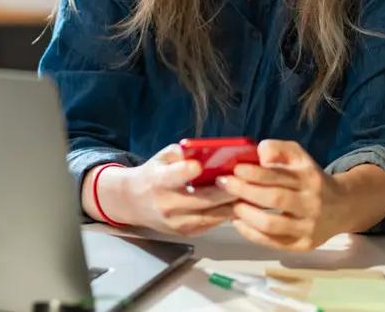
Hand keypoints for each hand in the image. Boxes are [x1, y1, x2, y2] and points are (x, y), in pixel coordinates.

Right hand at [87, 143, 236, 237]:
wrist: (133, 203)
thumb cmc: (152, 175)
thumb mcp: (160, 158)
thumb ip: (180, 153)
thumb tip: (205, 150)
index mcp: (158, 182)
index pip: (173, 177)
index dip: (187, 171)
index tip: (200, 165)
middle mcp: (168, 205)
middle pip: (205, 199)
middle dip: (229, 189)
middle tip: (249, 179)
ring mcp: (178, 223)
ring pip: (215, 215)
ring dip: (234, 203)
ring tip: (251, 191)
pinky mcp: (187, 233)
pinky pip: (214, 223)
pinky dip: (227, 212)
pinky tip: (238, 203)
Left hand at [216, 140, 347, 251]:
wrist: (343, 207)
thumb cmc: (310, 178)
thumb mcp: (300, 156)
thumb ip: (279, 149)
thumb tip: (259, 155)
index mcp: (310, 178)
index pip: (278, 176)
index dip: (253, 173)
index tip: (234, 170)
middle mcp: (311, 203)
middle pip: (274, 199)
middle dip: (245, 191)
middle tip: (224, 184)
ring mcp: (308, 227)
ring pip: (272, 225)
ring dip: (246, 215)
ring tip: (231, 206)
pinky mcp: (303, 245)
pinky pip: (273, 242)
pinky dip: (251, 234)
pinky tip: (238, 223)